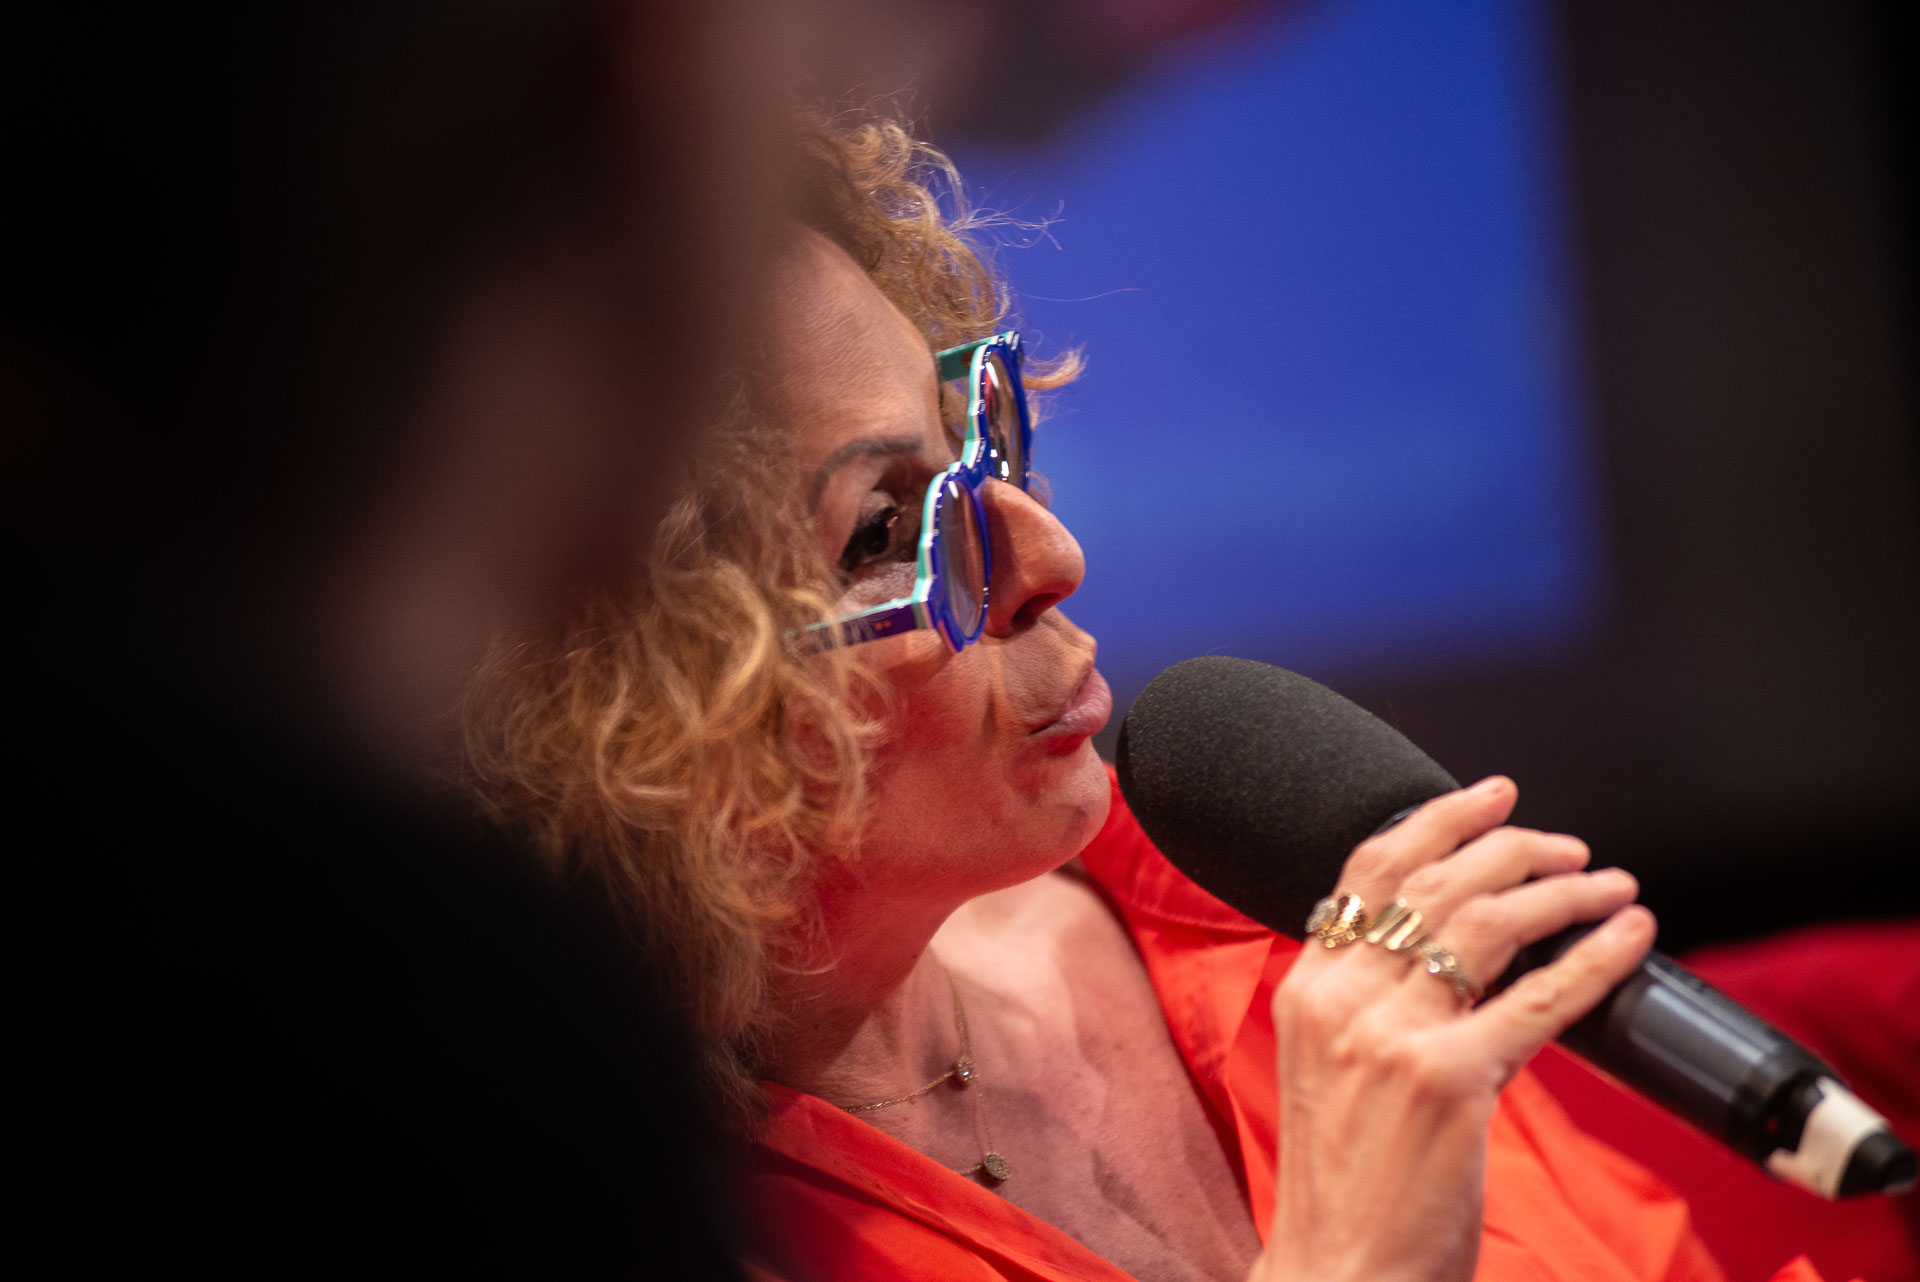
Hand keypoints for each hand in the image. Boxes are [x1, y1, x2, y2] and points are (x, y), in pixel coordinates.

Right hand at [1248, 777, 1655, 1281]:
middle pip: (1435, 882)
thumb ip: (1371, 1005)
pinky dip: (1595, 957)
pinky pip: (1540, 997)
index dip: (1435, 820)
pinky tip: (1630, 934)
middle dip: (1513, 847)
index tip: (1488, 797)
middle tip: (1567, 845)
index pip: (1369, 871)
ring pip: (1487, 923)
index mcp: (1307, 990)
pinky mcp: (1452, 1080)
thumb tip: (1461, 960)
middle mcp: (1342, 998)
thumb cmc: (1345, 1188)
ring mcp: (1394, 1035)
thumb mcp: (1331, 1072)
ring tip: (1607, 882)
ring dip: (1561, 890)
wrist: (1339, 1271)